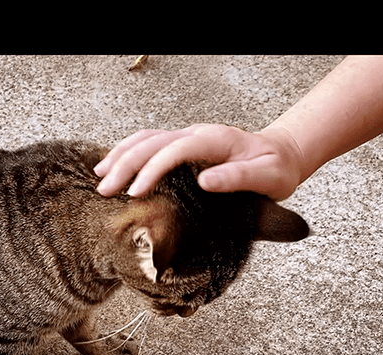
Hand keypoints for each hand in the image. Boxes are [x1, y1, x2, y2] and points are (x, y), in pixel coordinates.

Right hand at [94, 124, 305, 200]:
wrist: (281, 154)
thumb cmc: (276, 169)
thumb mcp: (269, 177)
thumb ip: (239, 178)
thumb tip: (205, 181)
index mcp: (215, 140)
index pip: (175, 149)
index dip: (152, 169)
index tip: (136, 192)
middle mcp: (196, 134)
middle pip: (152, 142)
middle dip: (125, 164)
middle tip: (106, 190)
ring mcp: (187, 137)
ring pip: (145, 139)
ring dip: (120, 156)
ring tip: (100, 176)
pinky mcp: (181, 146)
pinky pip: (148, 143)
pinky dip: (127, 152)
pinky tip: (112, 165)